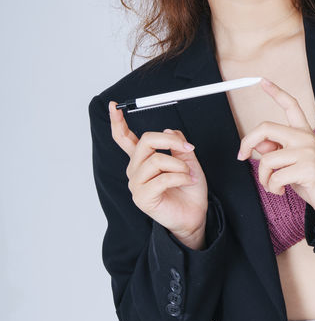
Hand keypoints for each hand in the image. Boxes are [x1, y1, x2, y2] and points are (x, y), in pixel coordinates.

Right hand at [108, 101, 208, 248]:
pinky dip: (181, 177)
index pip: (124, 138)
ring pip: (157, 160)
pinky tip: (188, 181)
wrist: (194, 214)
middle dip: (170, 141)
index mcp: (143, 159)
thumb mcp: (187, 160)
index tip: (114, 106)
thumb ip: (177, 145)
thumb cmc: (189, 189)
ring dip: (180, 165)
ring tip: (189, 174)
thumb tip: (168, 130)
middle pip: (146, 141)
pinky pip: (163, 178)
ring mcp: (136, 184)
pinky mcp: (142, 197)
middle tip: (188, 149)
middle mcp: (135, 170)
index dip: (117, 122)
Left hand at [237, 79, 314, 216]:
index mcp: (303, 133)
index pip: (291, 106)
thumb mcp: (290, 161)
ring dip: (264, 178)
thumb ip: (274, 149)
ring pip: (267, 160)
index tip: (262, 81)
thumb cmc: (310, 179)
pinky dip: (272, 188)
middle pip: (266, 128)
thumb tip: (257, 144)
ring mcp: (307, 152)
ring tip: (274, 185)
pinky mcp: (307, 168)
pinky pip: (275, 177)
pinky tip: (281, 190)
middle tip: (242, 156)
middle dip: (246, 142)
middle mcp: (305, 138)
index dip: (276, 92)